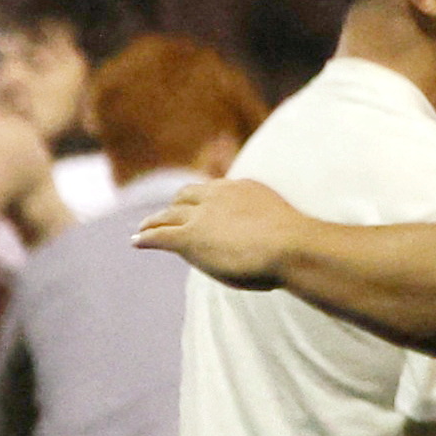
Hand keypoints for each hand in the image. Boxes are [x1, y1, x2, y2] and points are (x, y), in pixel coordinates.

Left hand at [138, 175, 299, 287]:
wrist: (290, 246)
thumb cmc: (298, 246)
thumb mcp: (285, 229)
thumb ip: (270, 231)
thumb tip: (273, 247)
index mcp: (243, 188)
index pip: (216, 190)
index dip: (203, 198)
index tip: (198, 203)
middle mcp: (218, 195)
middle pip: (187, 196)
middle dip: (177, 206)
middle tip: (167, 215)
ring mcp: (201, 215)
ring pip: (169, 215)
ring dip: (155, 221)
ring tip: (145, 229)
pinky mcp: (188, 237)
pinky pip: (160, 234)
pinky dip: (146, 237)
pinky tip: (137, 242)